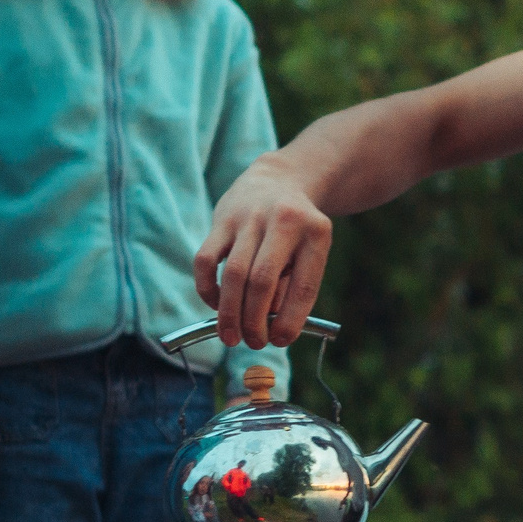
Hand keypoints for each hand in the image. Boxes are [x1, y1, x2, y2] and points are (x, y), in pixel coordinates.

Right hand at [193, 156, 333, 349]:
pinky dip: (208, 289)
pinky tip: (216, 305)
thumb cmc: (296, 230)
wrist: (278, 179)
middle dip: (255, 321)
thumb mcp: (309, 252)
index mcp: (316, 233)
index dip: (291, 320)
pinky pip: (206, 261)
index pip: (304, 286)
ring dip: (230, 313)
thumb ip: (293, 287)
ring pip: (234, 274)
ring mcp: (250, 217)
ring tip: (230, 336)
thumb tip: (270, 328)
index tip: (280, 341)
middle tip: (253, 342)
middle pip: (263, 282)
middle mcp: (284, 221)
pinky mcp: (221, 218)